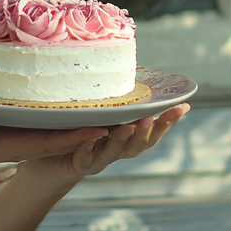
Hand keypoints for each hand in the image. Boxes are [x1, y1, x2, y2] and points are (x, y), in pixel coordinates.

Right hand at [0, 112, 109, 176]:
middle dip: (86, 128)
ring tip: (102, 105)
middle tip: (119, 114)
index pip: (46, 142)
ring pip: (46, 129)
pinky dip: (51, 112)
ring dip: (73, 121)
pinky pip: (30, 122)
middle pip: (55, 137)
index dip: (76, 136)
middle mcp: (6, 142)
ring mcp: (1, 136)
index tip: (104, 127)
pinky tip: (62, 100)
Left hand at [15, 104, 189, 190]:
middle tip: (155, 116)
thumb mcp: (94, 111)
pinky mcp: (75, 166)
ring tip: (128, 126)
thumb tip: (128, 64)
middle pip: (139, 144)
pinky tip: (89, 140)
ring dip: (122, 140)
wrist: (45, 163)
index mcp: (123, 136)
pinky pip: (83, 159)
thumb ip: (112, 97)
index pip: (151, 129)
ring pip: (114, 153)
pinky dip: (88, 150)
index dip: (168, 121)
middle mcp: (114, 150)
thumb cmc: (72, 131)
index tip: (184, 106)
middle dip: (151, 131)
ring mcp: (96, 160)